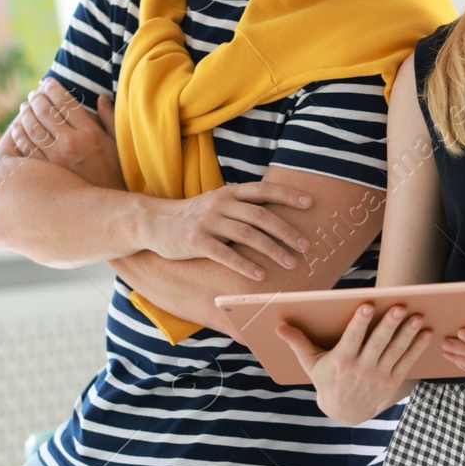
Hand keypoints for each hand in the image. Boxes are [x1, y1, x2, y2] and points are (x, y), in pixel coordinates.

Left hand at [9, 78, 123, 188]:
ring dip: (26, 113)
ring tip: (25, 107)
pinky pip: (27, 148)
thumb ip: (109, 118)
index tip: (47, 82)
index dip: (52, 88)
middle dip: (36, 97)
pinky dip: (20, 134)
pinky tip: (18, 128)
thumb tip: (101, 97)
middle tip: (33, 94)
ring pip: (32, 127)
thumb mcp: (117, 143)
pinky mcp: (47, 171)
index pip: (64, 101)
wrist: (107, 204)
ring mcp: (57, 158)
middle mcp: (71, 142)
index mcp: (90, 132)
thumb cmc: (116, 172)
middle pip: (45, 111)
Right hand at [141, 181, 314, 281]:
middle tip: (305, 245)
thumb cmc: (194, 217)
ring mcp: (208, 222)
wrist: (154, 222)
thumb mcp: (217, 203)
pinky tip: (260, 275)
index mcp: (229, 193)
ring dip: (272, 250)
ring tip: (290, 263)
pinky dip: (245, 265)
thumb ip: (242, 206)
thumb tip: (276, 215)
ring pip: (247, 235)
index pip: (263, 190)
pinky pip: (225, 254)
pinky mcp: (196, 241)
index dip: (287, 194)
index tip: (310, 202)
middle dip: (286, 231)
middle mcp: (220, 204)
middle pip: (260, 215)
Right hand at [276, 303, 429, 424]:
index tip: (367, 305)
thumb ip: (298, 343)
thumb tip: (280, 326)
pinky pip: (407, 362)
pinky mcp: (392, 382)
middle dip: (389, 325)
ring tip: (416, 316)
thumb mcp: (310, 363)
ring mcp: (379, 376)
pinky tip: (426, 333)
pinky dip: (417, 348)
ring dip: (407, 334)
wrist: (344, 412)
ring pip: (395, 352)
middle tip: (399, 307)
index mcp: (341, 361)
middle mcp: (361, 369)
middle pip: (377, 344)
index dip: (360, 322)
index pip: (352, 339)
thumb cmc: (326, 380)